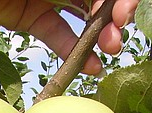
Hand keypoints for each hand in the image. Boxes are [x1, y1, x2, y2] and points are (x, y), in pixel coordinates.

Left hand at [0, 0, 138, 73]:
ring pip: (81, 17)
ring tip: (107, 53)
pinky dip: (74, 51)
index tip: (121, 15)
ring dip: (98, 36)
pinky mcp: (30, 17)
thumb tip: (99, 0)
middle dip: (113, 17)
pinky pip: (57, 34)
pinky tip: (89, 67)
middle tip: (116, 38)